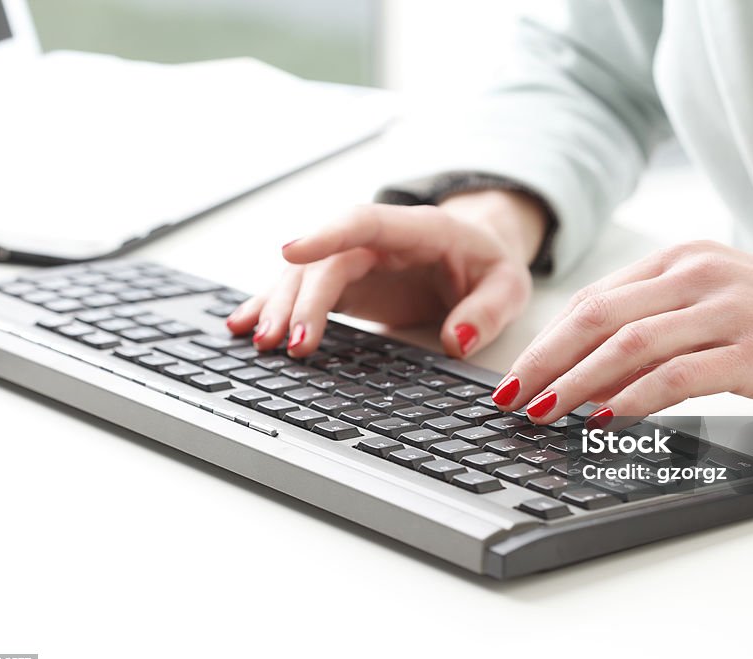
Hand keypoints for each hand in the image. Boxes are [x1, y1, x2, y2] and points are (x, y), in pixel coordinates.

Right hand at [225, 190, 545, 357]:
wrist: (477, 251)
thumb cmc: (489, 265)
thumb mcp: (509, 288)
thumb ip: (487, 312)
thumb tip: (458, 340)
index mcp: (419, 229)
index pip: (365, 222)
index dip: (326, 234)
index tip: (290, 252)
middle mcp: (378, 239)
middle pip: (327, 261)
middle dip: (302, 300)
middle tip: (287, 342)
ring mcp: (356, 258)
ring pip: (304, 275)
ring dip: (279, 306)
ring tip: (259, 341)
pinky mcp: (344, 280)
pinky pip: (301, 289)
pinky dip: (273, 305)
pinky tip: (244, 324)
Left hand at [491, 240, 752, 422]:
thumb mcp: (720, 301)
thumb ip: (661, 321)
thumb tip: (594, 368)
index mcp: (682, 259)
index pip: (594, 298)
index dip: (547, 338)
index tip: (516, 373)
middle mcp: (697, 274)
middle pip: (597, 315)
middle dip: (544, 359)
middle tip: (510, 395)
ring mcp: (726, 309)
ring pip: (628, 343)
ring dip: (576, 381)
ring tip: (542, 411)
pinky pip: (678, 374)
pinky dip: (634, 397)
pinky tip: (606, 417)